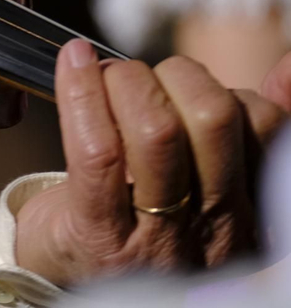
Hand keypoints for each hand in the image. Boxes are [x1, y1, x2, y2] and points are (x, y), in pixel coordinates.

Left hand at [15, 42, 289, 286]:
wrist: (71, 277)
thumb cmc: (137, 216)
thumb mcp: (205, 179)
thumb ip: (242, 131)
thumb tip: (284, 70)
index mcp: (251, 211)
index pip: (267, 126)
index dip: (228, 88)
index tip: (184, 86)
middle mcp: (216, 230)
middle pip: (214, 118)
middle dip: (173, 75)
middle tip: (137, 79)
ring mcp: (159, 238)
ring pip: (158, 130)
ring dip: (126, 80)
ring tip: (103, 80)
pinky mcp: (99, 234)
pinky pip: (96, 148)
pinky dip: (80, 91)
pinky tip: (73, 64)